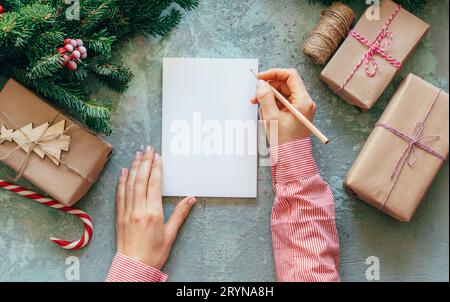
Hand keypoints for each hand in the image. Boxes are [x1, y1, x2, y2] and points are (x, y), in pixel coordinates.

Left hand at [116, 146, 196, 269]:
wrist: (134, 266)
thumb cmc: (154, 253)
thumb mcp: (171, 234)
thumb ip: (180, 213)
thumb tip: (191, 198)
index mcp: (153, 212)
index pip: (154, 184)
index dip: (156, 168)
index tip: (158, 157)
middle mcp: (139, 209)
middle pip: (141, 180)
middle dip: (145, 162)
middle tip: (148, 148)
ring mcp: (127, 212)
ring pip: (130, 184)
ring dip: (134, 167)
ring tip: (137, 154)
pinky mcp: (120, 216)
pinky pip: (120, 195)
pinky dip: (122, 182)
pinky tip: (124, 172)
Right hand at [251, 68, 315, 145]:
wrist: (292, 159)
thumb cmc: (285, 142)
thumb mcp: (271, 117)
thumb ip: (265, 97)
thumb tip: (261, 84)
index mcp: (303, 101)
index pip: (290, 76)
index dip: (274, 74)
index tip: (260, 78)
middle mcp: (304, 103)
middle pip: (285, 85)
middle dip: (268, 88)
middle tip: (255, 96)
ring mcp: (300, 109)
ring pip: (282, 94)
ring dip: (268, 98)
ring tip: (260, 109)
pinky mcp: (295, 114)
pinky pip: (282, 104)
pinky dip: (272, 106)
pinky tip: (265, 114)